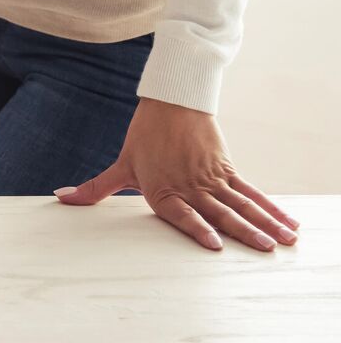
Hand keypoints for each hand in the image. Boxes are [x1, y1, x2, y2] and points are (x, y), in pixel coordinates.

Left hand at [55, 97, 300, 251]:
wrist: (171, 100)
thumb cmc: (144, 137)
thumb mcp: (121, 165)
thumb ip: (95, 189)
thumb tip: (61, 199)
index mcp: (163, 190)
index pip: (182, 213)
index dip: (197, 228)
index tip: (215, 244)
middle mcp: (190, 186)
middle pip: (219, 212)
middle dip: (243, 231)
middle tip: (265, 249)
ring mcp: (211, 178)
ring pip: (241, 203)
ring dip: (264, 222)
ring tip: (284, 241)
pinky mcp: (227, 169)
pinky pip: (251, 191)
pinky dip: (271, 207)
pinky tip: (289, 223)